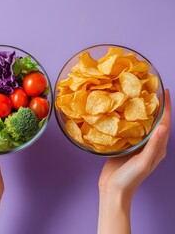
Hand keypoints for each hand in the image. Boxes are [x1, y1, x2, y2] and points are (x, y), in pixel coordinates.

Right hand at [97, 89, 170, 233]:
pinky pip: (131, 129)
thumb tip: (162, 126)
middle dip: (156, 106)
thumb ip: (153, 146)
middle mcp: (150, 144)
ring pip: (143, 124)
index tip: (165, 91)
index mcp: (158, 148)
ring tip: (137, 97)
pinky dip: (130, 118)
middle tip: (150, 90)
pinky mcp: (126, 145)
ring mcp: (138, 144)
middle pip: (155, 121)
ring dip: (142, 110)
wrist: (113, 189)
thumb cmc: (129, 179)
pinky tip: (123, 112)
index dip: (166, 107)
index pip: (165, 123)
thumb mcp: (143, 163)